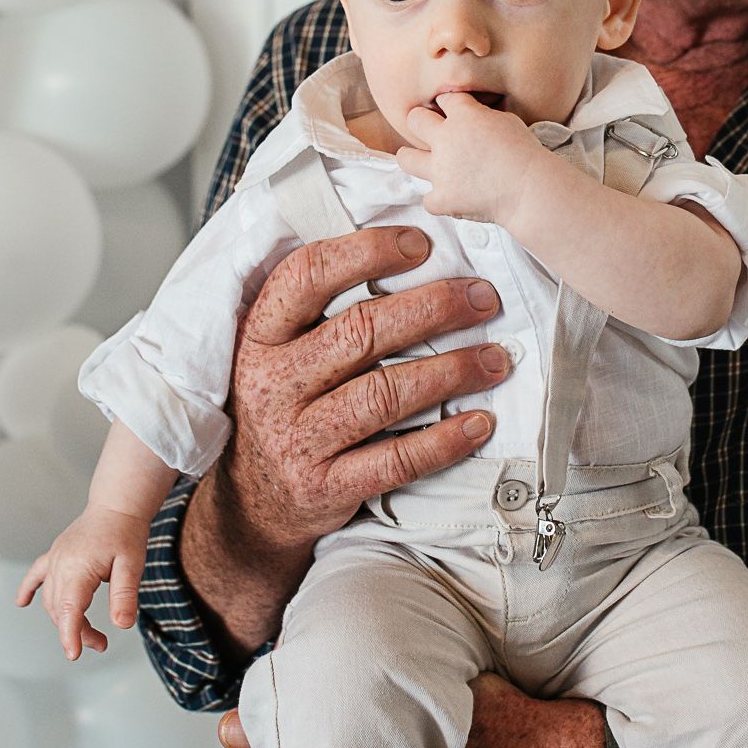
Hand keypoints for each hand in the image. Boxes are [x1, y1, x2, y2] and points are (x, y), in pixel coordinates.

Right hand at [16, 504, 147, 660]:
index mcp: (78, 569)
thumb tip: (122, 625)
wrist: (117, 504)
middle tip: (102, 644)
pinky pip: (36, 575)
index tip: (74, 654)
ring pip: (52, 599)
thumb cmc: (126, 533)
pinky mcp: (55, 555)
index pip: (69, 609)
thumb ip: (125, 595)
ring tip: (92, 635)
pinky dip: (28, 589)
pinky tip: (21, 603)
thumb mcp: (133, 565)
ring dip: (65, 620)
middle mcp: (60, 565)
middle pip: (61, 609)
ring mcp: (55, 559)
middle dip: (78, 632)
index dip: (70, 635)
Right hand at [179, 226, 511, 656]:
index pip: (307, 276)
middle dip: (432, 309)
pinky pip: (395, 460)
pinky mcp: (326, 487)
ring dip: (450, 371)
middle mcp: (275, 384)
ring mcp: (298, 439)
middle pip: (361, 332)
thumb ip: (322, 309)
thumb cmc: (283, 406)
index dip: (366, 251)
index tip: (423, 244)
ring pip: (384, 395)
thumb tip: (410, 252)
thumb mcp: (278, 351)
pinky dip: (444, 440)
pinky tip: (480, 422)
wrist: (250, 504)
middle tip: (484, 298)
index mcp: (261, 337)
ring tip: (497, 358)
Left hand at [395, 94, 547, 227]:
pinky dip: (439, 198)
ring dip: (412, 157)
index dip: (449, 104)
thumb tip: (473, 119)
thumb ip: (482, 117)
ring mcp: (439, 170)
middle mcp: (445, 139)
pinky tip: (450, 197)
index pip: (444, 99)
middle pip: (415, 119)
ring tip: (418, 160)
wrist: (529, 189)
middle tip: (429, 130)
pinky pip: (428, 198)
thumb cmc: (526, 154)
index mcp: (464, 115)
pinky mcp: (441, 198)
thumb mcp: (508, 121)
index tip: (453, 110)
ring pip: (406, 158)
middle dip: (421, 122)